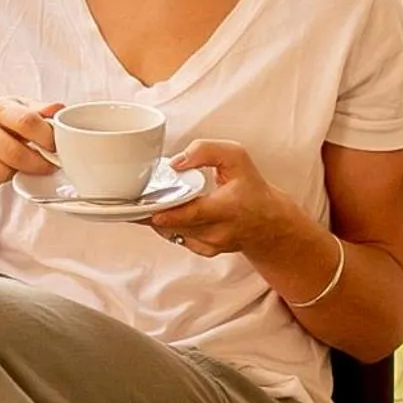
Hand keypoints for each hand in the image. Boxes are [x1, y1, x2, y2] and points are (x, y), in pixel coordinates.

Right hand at [0, 99, 63, 196]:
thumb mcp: (15, 111)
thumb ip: (38, 111)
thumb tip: (59, 108)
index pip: (28, 122)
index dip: (47, 138)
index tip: (56, 147)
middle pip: (16, 154)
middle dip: (38, 165)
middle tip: (48, 166)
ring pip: (3, 172)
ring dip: (14, 173)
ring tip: (12, 163)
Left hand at [146, 138, 291, 258]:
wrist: (268, 222)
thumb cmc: (251, 188)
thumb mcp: (236, 157)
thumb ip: (206, 151)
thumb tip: (176, 163)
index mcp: (227, 208)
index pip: (193, 214)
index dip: (168, 212)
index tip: (150, 207)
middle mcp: (219, 231)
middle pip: (175, 224)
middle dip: (152, 212)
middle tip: (134, 200)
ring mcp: (211, 244)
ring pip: (172, 232)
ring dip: (156, 218)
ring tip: (146, 202)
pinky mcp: (205, 250)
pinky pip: (176, 238)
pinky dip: (166, 225)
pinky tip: (165, 212)